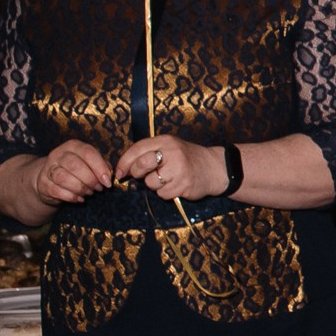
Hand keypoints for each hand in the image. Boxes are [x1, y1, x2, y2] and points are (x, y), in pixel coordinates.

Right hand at [32, 140, 113, 206]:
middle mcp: (58, 154)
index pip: (88, 153)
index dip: (100, 168)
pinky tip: (79, 199)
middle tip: (98, 189)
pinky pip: (56, 190)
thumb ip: (101, 166)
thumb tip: (109, 176)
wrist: (51, 179)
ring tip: (89, 193)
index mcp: (73, 146)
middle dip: (90, 180)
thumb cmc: (77, 170)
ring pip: (64, 178)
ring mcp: (48, 168)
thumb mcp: (89, 164)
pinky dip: (71, 196)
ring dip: (80, 188)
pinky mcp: (43, 183)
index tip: (107, 182)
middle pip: (75, 166)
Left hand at [114, 135, 229, 200]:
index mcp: (166, 141)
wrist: (215, 168)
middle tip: (144, 175)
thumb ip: (149, 153)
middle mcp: (173, 153)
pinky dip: (166, 193)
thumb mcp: (170, 148)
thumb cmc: (187, 159)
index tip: (119, 172)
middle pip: (141, 165)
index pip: (137, 149)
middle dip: (137, 173)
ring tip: (168, 179)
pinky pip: (163, 194)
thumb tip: (123, 169)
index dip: (124, 162)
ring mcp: (179, 169)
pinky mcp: (184, 185)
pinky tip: (176, 186)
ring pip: (151, 183)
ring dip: (155, 185)